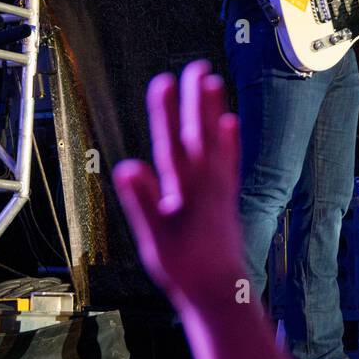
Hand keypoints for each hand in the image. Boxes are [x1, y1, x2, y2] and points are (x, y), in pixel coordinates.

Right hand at [112, 61, 244, 308]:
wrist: (221, 292)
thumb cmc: (185, 269)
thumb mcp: (155, 239)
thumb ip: (142, 202)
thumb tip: (127, 167)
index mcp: (186, 192)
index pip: (172, 144)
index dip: (165, 113)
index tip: (162, 81)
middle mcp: (207, 184)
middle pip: (200, 134)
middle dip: (195, 101)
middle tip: (196, 67)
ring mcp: (219, 189)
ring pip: (217, 142)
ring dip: (213, 111)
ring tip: (213, 81)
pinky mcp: (227, 197)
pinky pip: (229, 161)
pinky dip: (230, 140)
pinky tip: (230, 122)